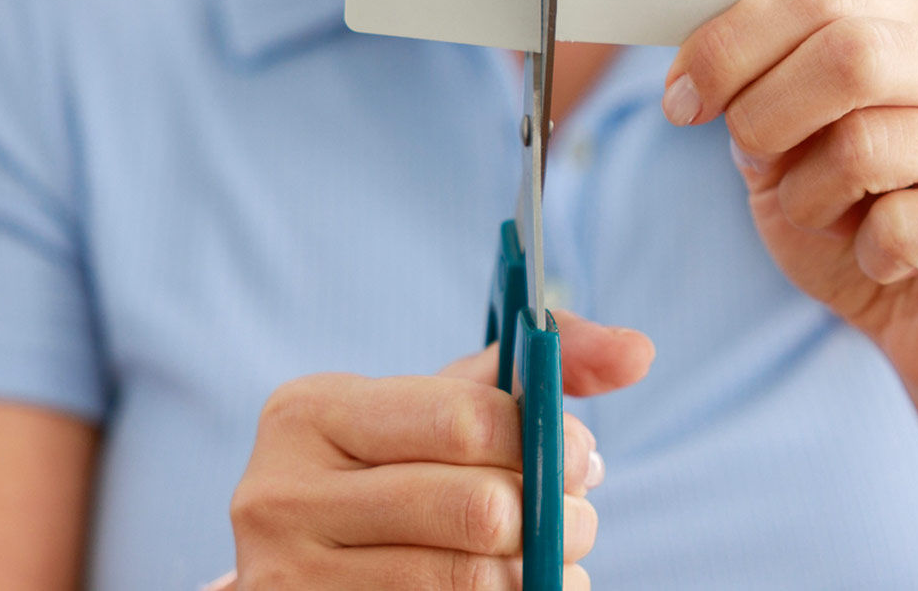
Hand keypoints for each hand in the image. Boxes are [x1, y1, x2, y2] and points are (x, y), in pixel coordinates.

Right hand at [229, 312, 652, 589]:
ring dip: (542, 573)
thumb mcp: (439, 404)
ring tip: (558, 559)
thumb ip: (533, 365)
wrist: (305, 561)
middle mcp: (282, 496)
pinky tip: (524, 590)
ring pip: (470, 582)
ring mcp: (291, 578)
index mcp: (309, 413)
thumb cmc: (392, 468)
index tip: (585, 456)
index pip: (463, 419)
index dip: (546, 439)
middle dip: (555, 516)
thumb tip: (636, 352)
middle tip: (580, 519)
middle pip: (476, 511)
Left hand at [663, 0, 917, 409]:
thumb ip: (758, 91)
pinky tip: (890, 265)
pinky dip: (868, 257)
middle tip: (753, 167)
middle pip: (849, 53)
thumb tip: (700, 43)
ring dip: (813, 200)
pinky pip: (906, 227)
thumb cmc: (866, 230)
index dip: (729, 44)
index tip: (680, 101)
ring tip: (832, 223)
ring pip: (870, 143)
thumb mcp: (791, 153)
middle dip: (768, 116)